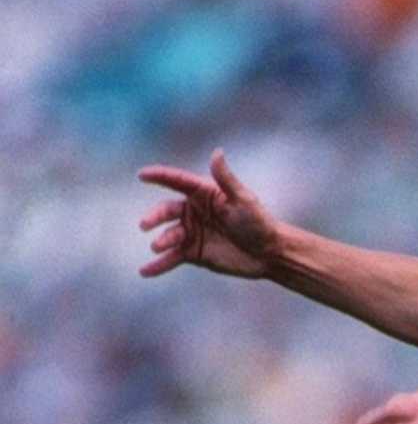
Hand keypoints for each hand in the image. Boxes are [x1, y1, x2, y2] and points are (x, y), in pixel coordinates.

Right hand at [137, 149, 279, 278]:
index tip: (142, 175)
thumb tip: (217, 151)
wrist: (269, 253)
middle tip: (145, 224)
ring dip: (161, 241)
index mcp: (205, 194)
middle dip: (154, 216)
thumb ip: (226, 179)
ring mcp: (192, 233)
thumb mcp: (242, 200)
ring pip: (168, 235)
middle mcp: (194, 211)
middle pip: (167, 210)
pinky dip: (157, 265)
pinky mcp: (193, 253)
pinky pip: (171, 258)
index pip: (178, 182)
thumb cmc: (259, 222)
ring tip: (158, 247)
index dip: (159, 176)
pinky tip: (145, 271)